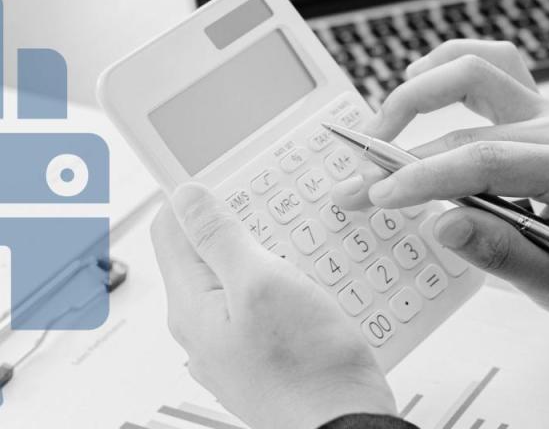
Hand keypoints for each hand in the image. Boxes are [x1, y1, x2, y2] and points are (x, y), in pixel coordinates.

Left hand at [150, 183, 394, 428]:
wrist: (343, 422)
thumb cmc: (308, 367)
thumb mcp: (261, 283)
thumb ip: (220, 237)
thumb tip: (187, 198)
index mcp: (191, 305)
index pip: (171, 228)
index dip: (197, 196)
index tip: (231, 178)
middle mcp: (204, 325)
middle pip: (205, 251)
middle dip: (237, 223)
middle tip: (273, 209)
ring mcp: (232, 341)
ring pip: (237, 276)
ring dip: (265, 252)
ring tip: (297, 244)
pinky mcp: (261, 350)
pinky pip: (261, 302)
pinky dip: (281, 282)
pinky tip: (309, 281)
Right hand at [333, 40, 548, 320]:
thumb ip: (500, 253)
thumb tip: (441, 222)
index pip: (487, 161)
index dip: (424, 176)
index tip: (377, 196)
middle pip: (469, 119)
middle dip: (402, 152)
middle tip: (357, 183)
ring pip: (478, 68)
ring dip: (420, 92)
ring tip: (378, 127)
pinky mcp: (536, 107)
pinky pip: (492, 64)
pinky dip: (449, 66)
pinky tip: (417, 80)